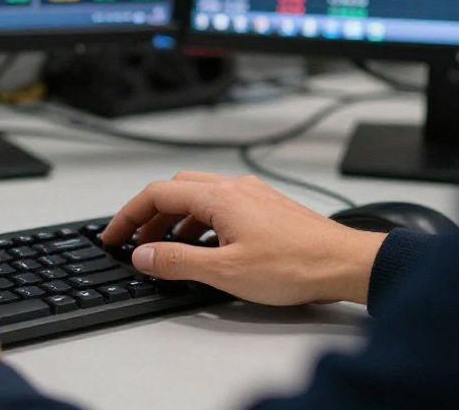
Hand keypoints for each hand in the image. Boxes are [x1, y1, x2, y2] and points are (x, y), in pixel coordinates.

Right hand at [100, 172, 386, 305]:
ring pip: (199, 197)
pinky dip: (201, 221)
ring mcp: (252, 195)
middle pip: (175, 190)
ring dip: (176, 220)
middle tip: (137, 243)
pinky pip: (221, 205)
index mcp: (218, 197)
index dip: (128, 215)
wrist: (345, 264)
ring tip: (168, 250)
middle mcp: (234, 188)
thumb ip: (178, 262)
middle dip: (150, 216)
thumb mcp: (225, 271)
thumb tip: (143, 255)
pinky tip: (206, 247)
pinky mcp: (267, 207)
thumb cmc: (296, 265)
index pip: (156, 194)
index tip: (113, 235)